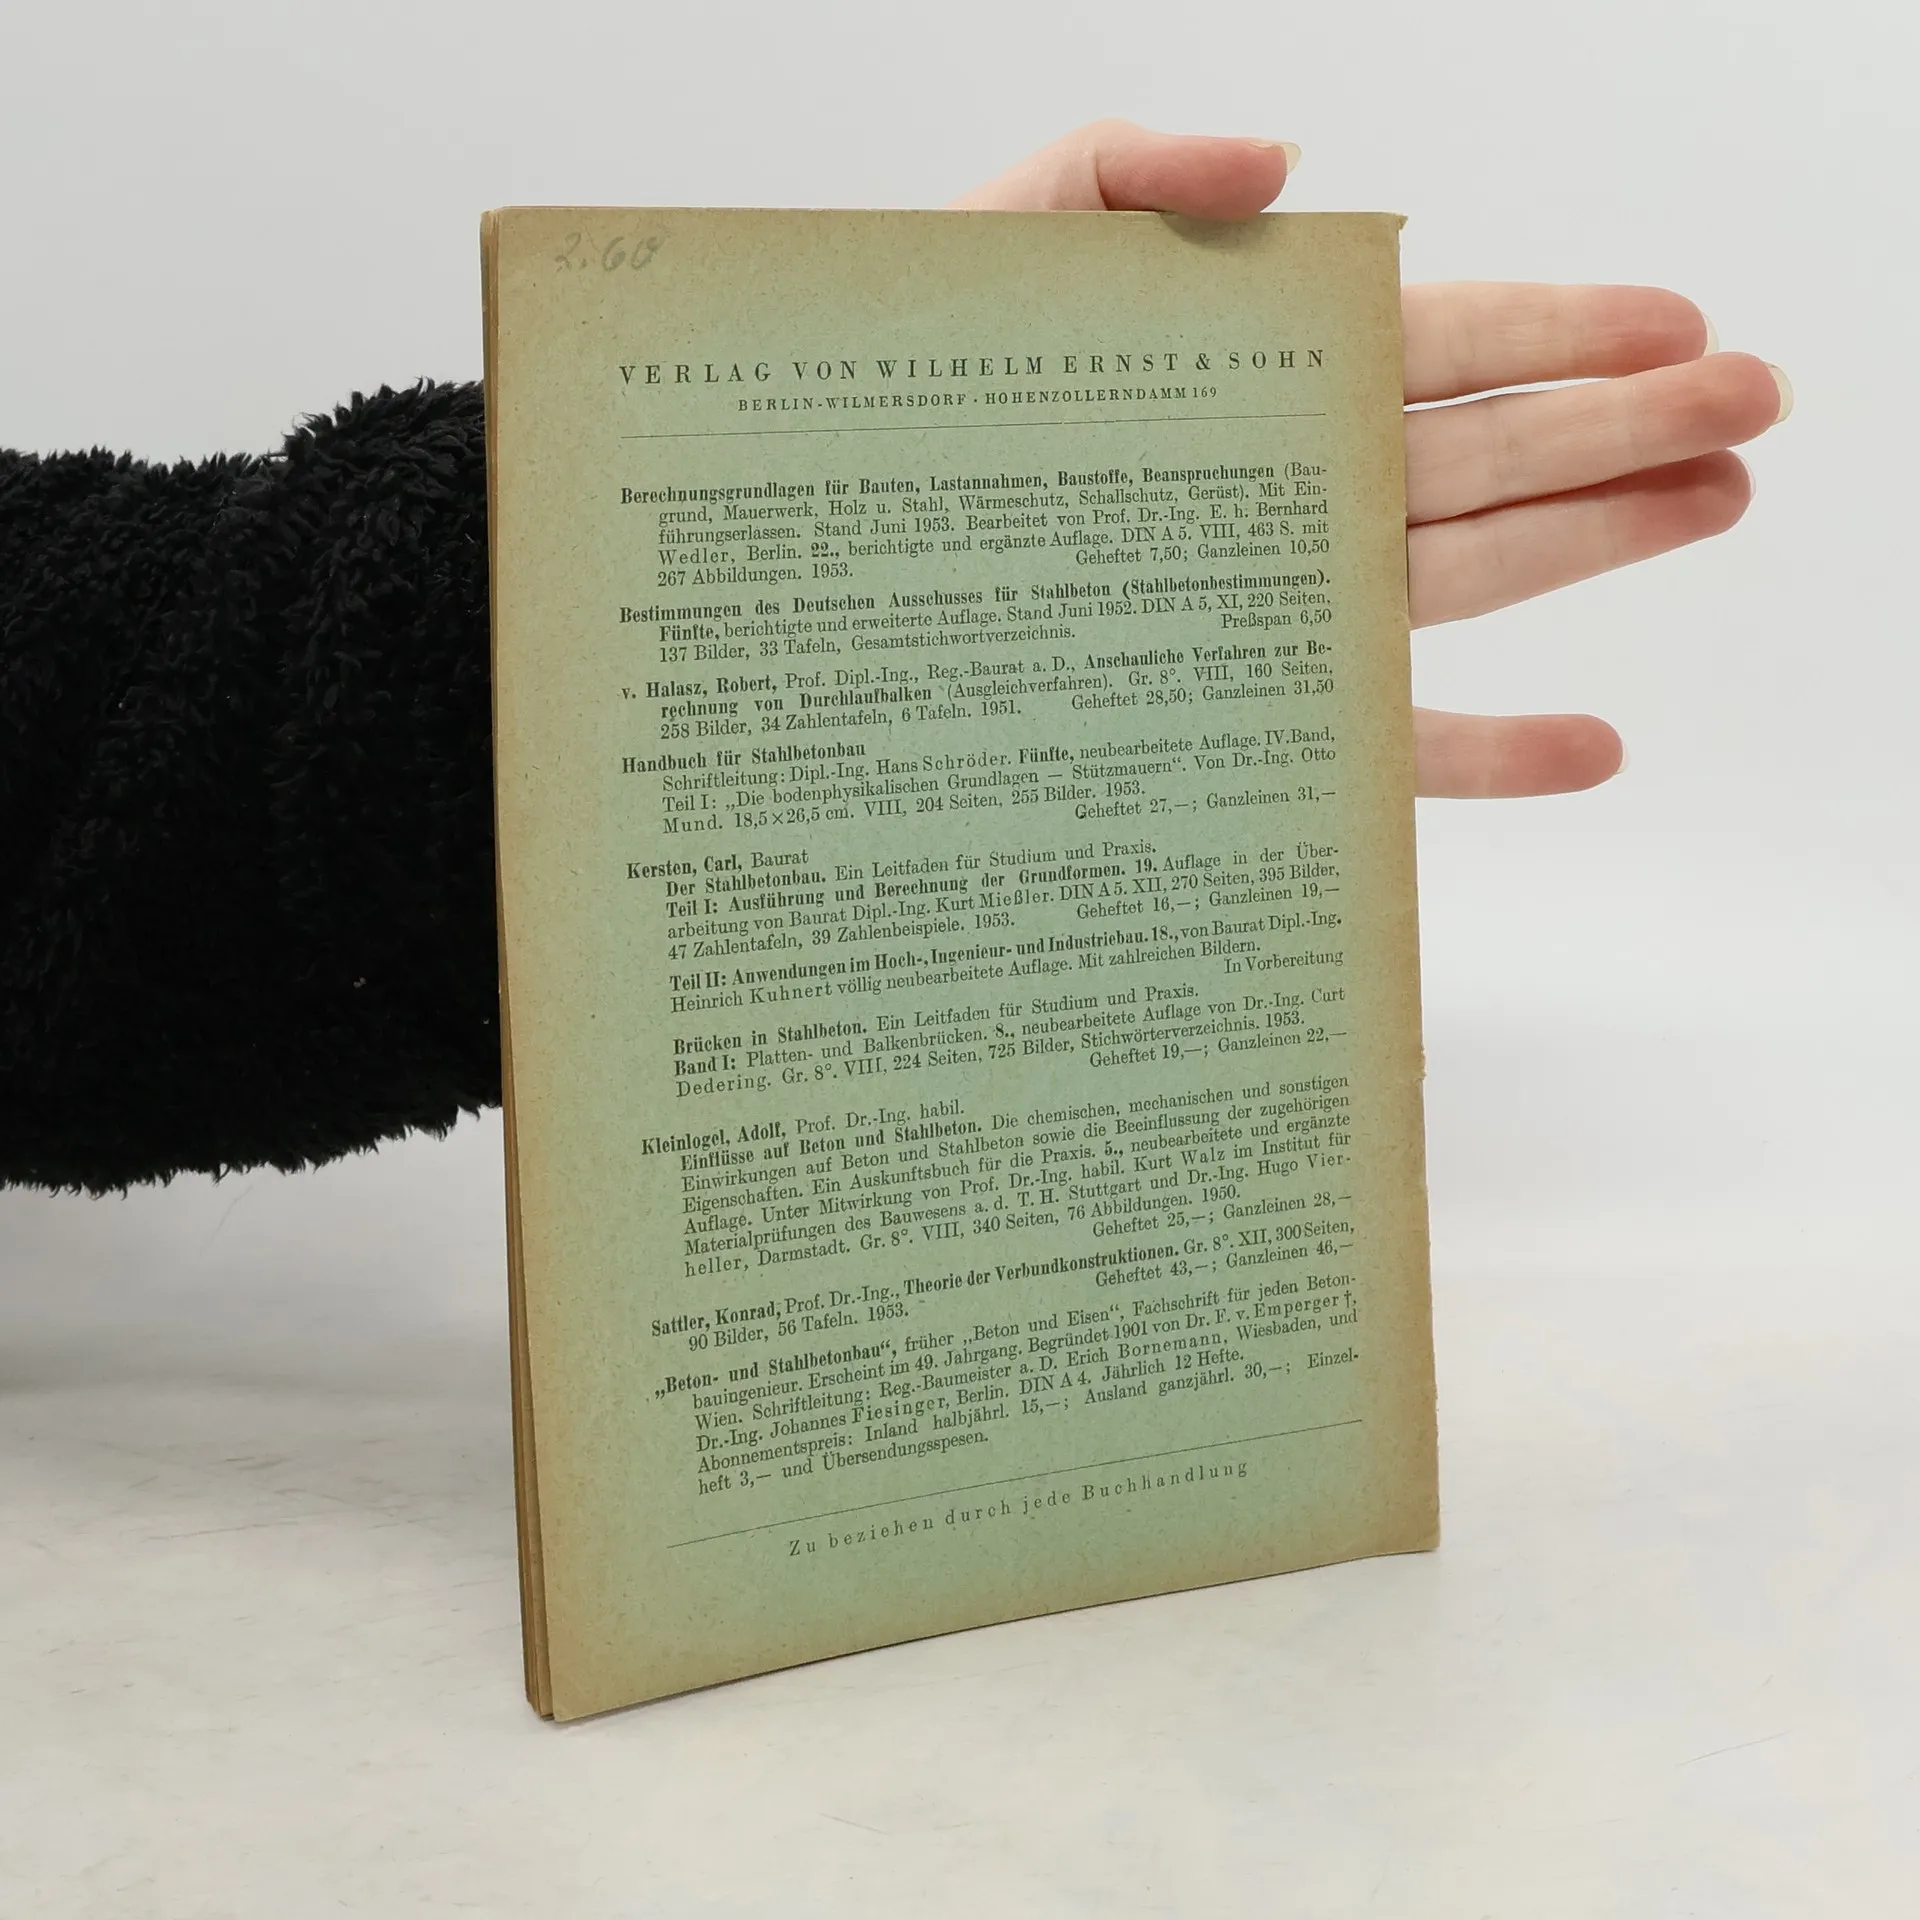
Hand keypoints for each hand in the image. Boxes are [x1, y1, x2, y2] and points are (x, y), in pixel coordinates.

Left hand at [954, 122, 1791, 797]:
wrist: (822, 556)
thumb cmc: (898, 396)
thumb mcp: (996, 245)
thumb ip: (1126, 173)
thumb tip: (1289, 165)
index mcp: (1253, 378)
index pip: (1440, 343)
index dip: (1564, 328)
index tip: (1676, 321)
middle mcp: (1288, 495)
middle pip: (1490, 455)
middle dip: (1628, 423)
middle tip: (1759, 397)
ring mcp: (1281, 614)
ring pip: (1473, 577)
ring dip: (1602, 540)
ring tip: (1720, 501)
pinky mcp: (1256, 728)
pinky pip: (1392, 750)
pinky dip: (1495, 757)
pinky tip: (1593, 749)